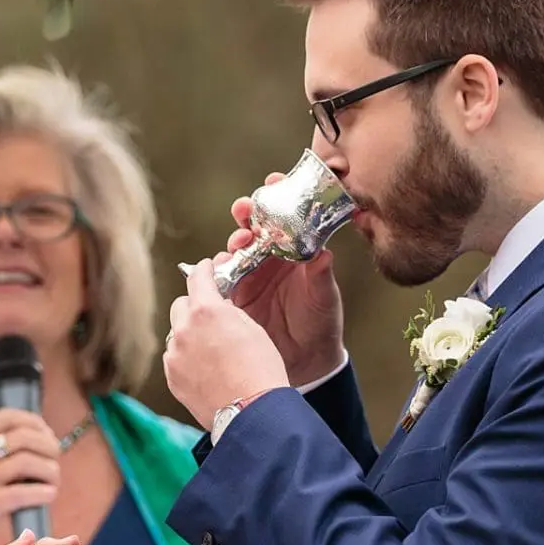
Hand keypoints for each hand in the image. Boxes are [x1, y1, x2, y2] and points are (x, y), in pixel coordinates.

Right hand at [0, 408, 61, 544]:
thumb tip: (39, 443)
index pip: (8, 416)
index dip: (34, 422)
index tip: (47, 435)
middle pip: (24, 436)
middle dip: (48, 447)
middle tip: (55, 461)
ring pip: (27, 461)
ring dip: (50, 471)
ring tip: (53, 482)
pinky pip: (23, 492)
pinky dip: (43, 492)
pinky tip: (49, 495)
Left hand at [164, 260, 289, 430]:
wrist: (253, 412)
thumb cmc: (261, 371)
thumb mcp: (253, 328)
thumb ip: (229, 312)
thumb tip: (220, 307)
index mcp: (206, 310)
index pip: (197, 277)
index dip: (203, 270)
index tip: (206, 269)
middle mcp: (185, 329)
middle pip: (181, 305)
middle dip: (195, 307)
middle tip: (212, 317)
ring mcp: (175, 354)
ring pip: (177, 333)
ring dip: (190, 335)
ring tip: (212, 351)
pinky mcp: (172, 377)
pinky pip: (175, 358)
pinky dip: (186, 358)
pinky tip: (206, 369)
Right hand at [226, 174, 345, 386]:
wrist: (307, 362)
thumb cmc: (321, 324)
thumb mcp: (325, 298)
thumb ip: (321, 276)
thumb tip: (324, 253)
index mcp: (294, 250)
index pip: (285, 215)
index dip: (278, 196)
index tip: (274, 181)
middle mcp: (270, 257)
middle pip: (254, 226)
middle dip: (248, 212)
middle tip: (246, 208)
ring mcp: (251, 274)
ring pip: (236, 248)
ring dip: (235, 240)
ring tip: (240, 242)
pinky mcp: (235, 295)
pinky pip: (221, 276)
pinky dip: (218, 269)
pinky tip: (221, 266)